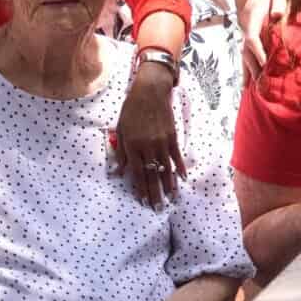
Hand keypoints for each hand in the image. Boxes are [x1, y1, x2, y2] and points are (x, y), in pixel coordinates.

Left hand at [114, 64, 185, 208]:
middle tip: (158, 208)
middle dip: (155, 193)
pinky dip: (180, 167)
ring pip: (166, 168)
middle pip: (152, 175)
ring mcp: (162, 142)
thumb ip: (121, 152)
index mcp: (132, 146)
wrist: (150, 91)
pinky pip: (176, 156)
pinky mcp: (172, 136)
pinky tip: (182, 178)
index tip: (143, 202)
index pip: (137, 174)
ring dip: (168, 184)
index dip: (140, 189)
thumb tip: (119, 172)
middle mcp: (147, 147)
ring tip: (171, 198)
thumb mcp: (121, 130)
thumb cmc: (131, 109)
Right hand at [242, 0, 289, 79]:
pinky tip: (247, 80)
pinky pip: (246, 52)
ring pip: (243, 53)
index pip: (251, 37)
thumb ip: (278, 4)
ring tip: (248, 88)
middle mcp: (245, 26)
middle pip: (245, 49)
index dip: (256, 51)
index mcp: (251, 16)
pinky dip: (247, 66)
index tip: (263, 63)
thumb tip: (277, 16)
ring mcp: (245, 31)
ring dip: (246, 70)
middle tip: (258, 83)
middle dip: (251, 66)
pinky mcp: (249, 35)